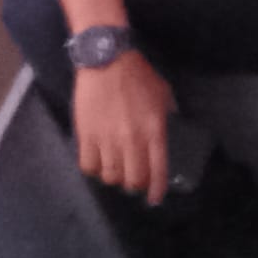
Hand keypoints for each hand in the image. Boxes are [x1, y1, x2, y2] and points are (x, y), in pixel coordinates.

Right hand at [72, 51, 175, 203]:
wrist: (106, 59)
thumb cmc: (138, 75)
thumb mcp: (163, 93)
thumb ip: (168, 113)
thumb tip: (170, 125)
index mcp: (154, 130)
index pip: (157, 171)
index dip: (156, 190)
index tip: (154, 198)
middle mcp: (132, 140)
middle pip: (133, 179)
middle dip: (135, 185)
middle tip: (134, 180)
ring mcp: (107, 139)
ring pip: (110, 176)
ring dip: (115, 178)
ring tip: (116, 170)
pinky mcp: (86, 135)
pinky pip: (88, 166)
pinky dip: (94, 169)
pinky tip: (98, 162)